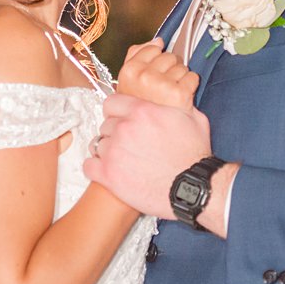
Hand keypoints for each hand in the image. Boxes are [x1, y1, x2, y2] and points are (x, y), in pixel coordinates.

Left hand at [84, 93, 212, 219]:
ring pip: (97, 145)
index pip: (111, 103)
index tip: (123, 121)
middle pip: (105, 125)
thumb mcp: (193, 118)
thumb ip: (177, 105)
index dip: (117, 112)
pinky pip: (89, 166)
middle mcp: (124, 128)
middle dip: (115, 134)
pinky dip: (96, 169)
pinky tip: (109, 173)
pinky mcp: (108, 175)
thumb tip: (177, 96)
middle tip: (129, 146)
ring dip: (107, 151)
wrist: (193, 187)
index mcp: (142, 111)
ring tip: (121, 161)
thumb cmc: (196, 154)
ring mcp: (114, 151)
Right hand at [117, 39, 197, 109]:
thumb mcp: (129, 84)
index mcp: (129, 72)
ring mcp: (161, 85)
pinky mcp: (180, 94)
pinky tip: (182, 99)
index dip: (156, 60)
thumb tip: (157, 41)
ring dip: (180, 79)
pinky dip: (191, 87)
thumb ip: (137, 57)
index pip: (152, 48)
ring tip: (171, 95)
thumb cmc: (143, 110)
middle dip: (170, 69)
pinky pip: (192, 77)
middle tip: (164, 88)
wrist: (154, 139)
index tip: (154, 73)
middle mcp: (143, 77)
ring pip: (182, 66)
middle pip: (168, 56)